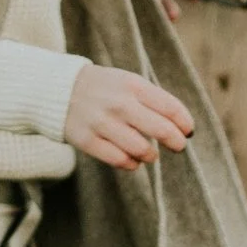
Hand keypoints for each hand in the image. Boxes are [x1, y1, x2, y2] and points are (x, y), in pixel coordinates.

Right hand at [64, 64, 194, 170]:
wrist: (58, 90)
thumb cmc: (104, 89)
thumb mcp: (129, 83)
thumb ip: (154, 100)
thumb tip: (183, 127)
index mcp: (133, 85)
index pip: (171, 108)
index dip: (185, 123)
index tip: (188, 131)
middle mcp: (119, 103)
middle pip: (161, 130)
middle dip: (176, 142)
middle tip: (177, 146)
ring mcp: (101, 123)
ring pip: (141, 149)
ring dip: (151, 155)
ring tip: (150, 154)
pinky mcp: (87, 140)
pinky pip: (119, 160)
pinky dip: (131, 164)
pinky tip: (133, 160)